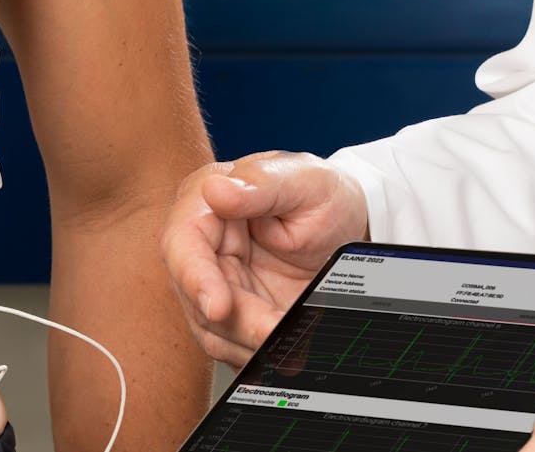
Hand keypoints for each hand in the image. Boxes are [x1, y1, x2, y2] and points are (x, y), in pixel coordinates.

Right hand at [159, 151, 369, 367]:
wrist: (351, 228)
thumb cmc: (323, 196)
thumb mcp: (305, 180)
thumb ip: (262, 183)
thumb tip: (215, 191)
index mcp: (206, 203)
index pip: (183, 243)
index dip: (196, 278)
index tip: (219, 308)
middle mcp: (202, 246)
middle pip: (197, 297)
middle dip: (238, 323)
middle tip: (276, 332)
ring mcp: (216, 283)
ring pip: (212, 330)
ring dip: (250, 343)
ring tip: (294, 341)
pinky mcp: (233, 314)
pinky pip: (233, 346)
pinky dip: (260, 354)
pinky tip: (287, 348)